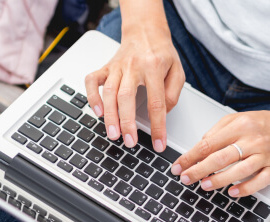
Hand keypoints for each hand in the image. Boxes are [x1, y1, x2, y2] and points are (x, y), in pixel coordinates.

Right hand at [85, 25, 184, 151]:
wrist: (145, 31)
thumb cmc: (161, 53)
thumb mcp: (178, 71)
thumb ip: (173, 93)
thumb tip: (162, 114)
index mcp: (154, 67)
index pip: (156, 102)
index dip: (158, 126)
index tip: (159, 143)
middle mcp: (133, 67)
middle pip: (126, 97)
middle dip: (127, 123)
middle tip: (129, 142)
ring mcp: (117, 67)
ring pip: (108, 92)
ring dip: (109, 115)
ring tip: (113, 134)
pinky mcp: (106, 67)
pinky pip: (92, 80)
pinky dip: (91, 96)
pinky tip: (97, 111)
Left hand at [171, 105, 269, 196]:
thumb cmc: (260, 125)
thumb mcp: (236, 119)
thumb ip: (216, 131)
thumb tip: (198, 147)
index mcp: (239, 127)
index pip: (209, 143)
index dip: (190, 156)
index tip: (178, 166)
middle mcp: (252, 140)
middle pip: (221, 158)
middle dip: (199, 170)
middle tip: (185, 178)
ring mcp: (265, 155)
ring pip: (240, 170)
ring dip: (219, 180)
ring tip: (203, 185)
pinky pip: (260, 181)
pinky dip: (245, 188)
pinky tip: (231, 192)